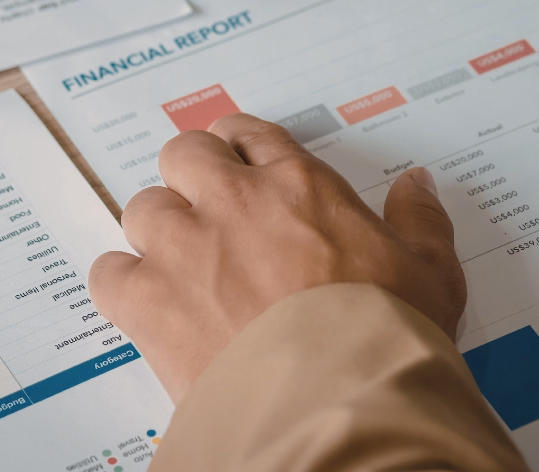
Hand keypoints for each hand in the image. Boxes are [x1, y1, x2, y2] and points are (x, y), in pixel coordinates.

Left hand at [90, 114, 465, 403]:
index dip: (237, 145)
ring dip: (157, 231)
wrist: (343, 404)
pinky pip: (109, 273)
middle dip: (190, 175)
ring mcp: (186, 248)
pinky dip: (121, 285)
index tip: (236, 164)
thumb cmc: (388, 335)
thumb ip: (421, 218)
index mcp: (294, 185)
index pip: (247, 134)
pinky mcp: (152, 302)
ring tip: (177, 262)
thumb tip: (417, 183)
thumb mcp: (429, 270)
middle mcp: (233, 202)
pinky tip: (144, 302)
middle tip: (204, 209)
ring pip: (143, 208)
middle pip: (183, 154)